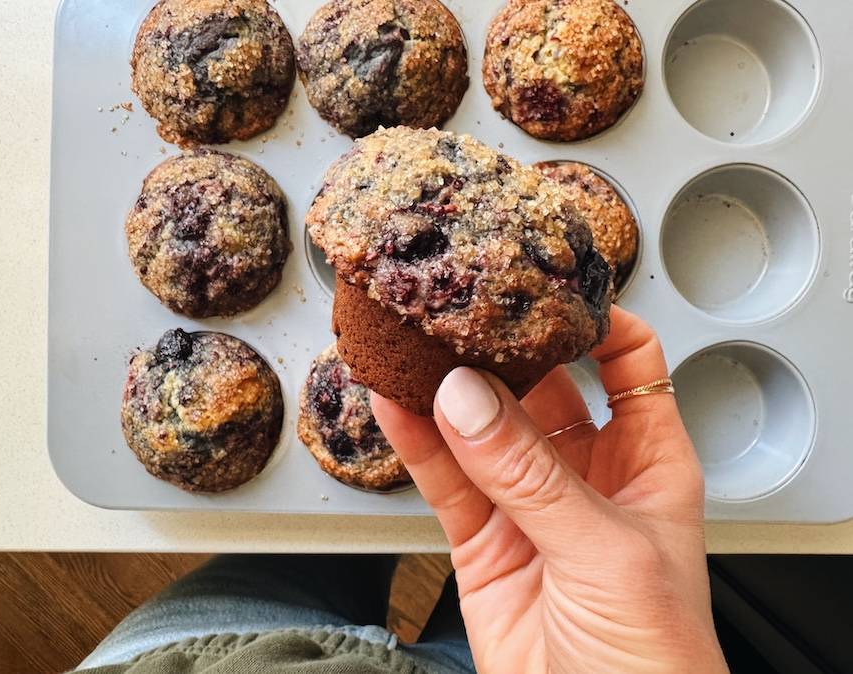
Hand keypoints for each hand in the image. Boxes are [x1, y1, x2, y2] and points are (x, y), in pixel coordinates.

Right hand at [371, 307, 727, 673]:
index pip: (627, 363)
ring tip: (412, 352)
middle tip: (460, 316)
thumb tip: (469, 402)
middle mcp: (588, 473)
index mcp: (649, 461)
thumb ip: (532, 475)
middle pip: (543, 387)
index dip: (593, 321)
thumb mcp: (606, 551)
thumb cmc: (654, 659)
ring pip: (483, 430)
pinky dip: (417, 445)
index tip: (544, 292)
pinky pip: (445, 480)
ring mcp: (530, 504)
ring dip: (448, 393)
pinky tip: (395, 409)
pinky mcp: (482, 540)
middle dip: (503, 351)